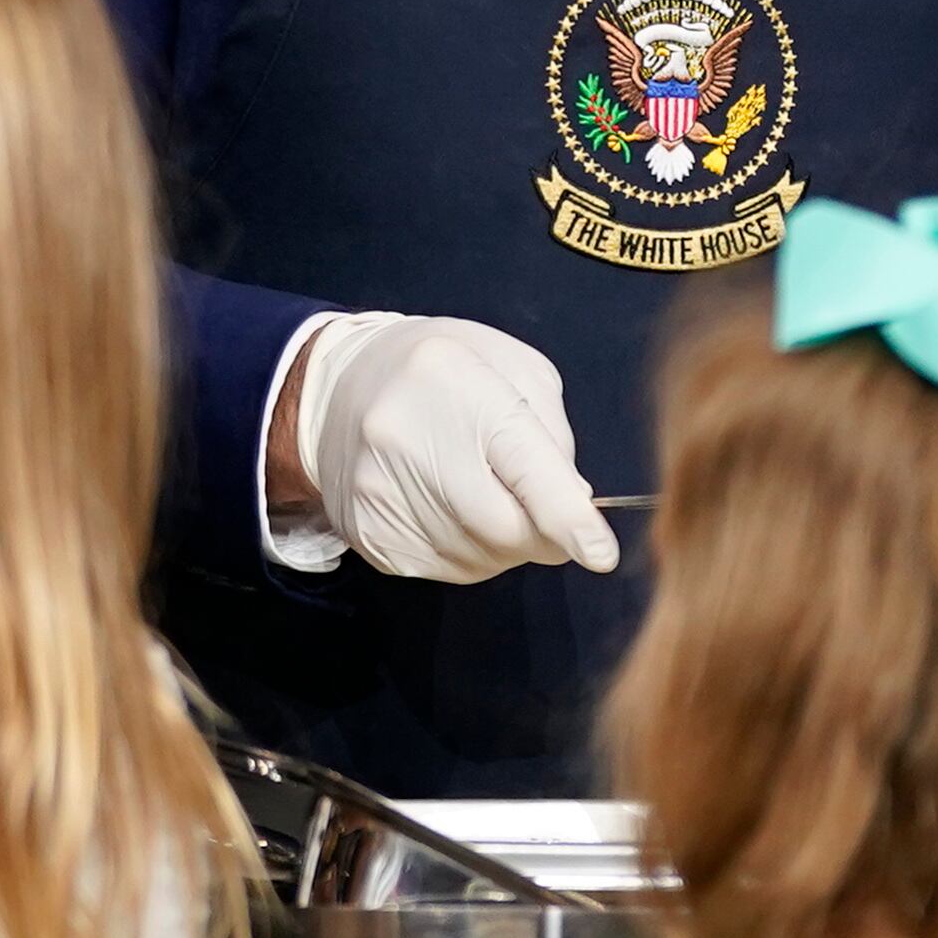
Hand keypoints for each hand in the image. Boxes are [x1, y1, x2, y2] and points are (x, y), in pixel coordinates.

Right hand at [295, 318, 617, 584]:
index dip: (567, 520)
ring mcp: (380, 494)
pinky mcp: (367, 534)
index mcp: (460, 387)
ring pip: (481, 558)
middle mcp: (409, 442)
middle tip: (539, 503)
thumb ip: (553, 436)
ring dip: (502, 541)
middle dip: (542, 531)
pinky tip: (448, 506)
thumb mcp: (512, 369)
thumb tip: (574, 508)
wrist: (338, 389)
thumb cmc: (443, 373)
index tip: (599, 553)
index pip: (525, 469)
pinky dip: (466, 548)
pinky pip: (446, 568)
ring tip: (477, 488)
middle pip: (507, 530)